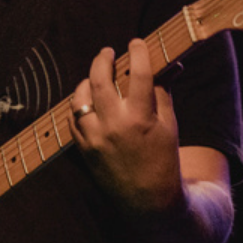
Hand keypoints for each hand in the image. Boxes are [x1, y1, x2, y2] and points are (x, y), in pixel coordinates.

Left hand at [70, 38, 183, 213]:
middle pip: (100, 80)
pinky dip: (79, 105)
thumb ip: (162, 93)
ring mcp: (95, 138)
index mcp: (141, 119)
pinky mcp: (82, 148)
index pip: (138, 75)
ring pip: (80, 97)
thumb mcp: (169, 126)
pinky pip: (72, 118)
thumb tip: (163, 64)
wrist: (149, 200)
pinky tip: (87, 100)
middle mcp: (114, 126)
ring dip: (87, 82)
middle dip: (103, 60)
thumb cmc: (163, 159)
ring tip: (96, 76)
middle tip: (108, 52)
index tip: (136, 42)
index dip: (138, 54)